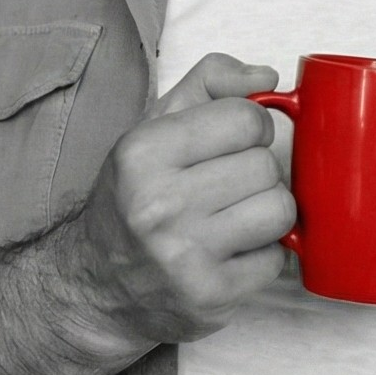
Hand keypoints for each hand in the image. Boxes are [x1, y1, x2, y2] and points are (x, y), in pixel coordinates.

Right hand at [72, 53, 295, 346]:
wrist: (95, 285)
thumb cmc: (134, 197)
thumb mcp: (154, 126)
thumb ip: (210, 82)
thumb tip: (269, 78)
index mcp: (143, 152)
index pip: (247, 118)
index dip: (250, 128)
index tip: (232, 144)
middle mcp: (159, 204)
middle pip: (267, 166)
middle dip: (257, 174)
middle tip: (227, 188)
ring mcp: (185, 255)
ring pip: (280, 211)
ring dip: (266, 214)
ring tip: (234, 219)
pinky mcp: (210, 296)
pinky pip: (276, 260)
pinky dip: (262, 256)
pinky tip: (230, 254)